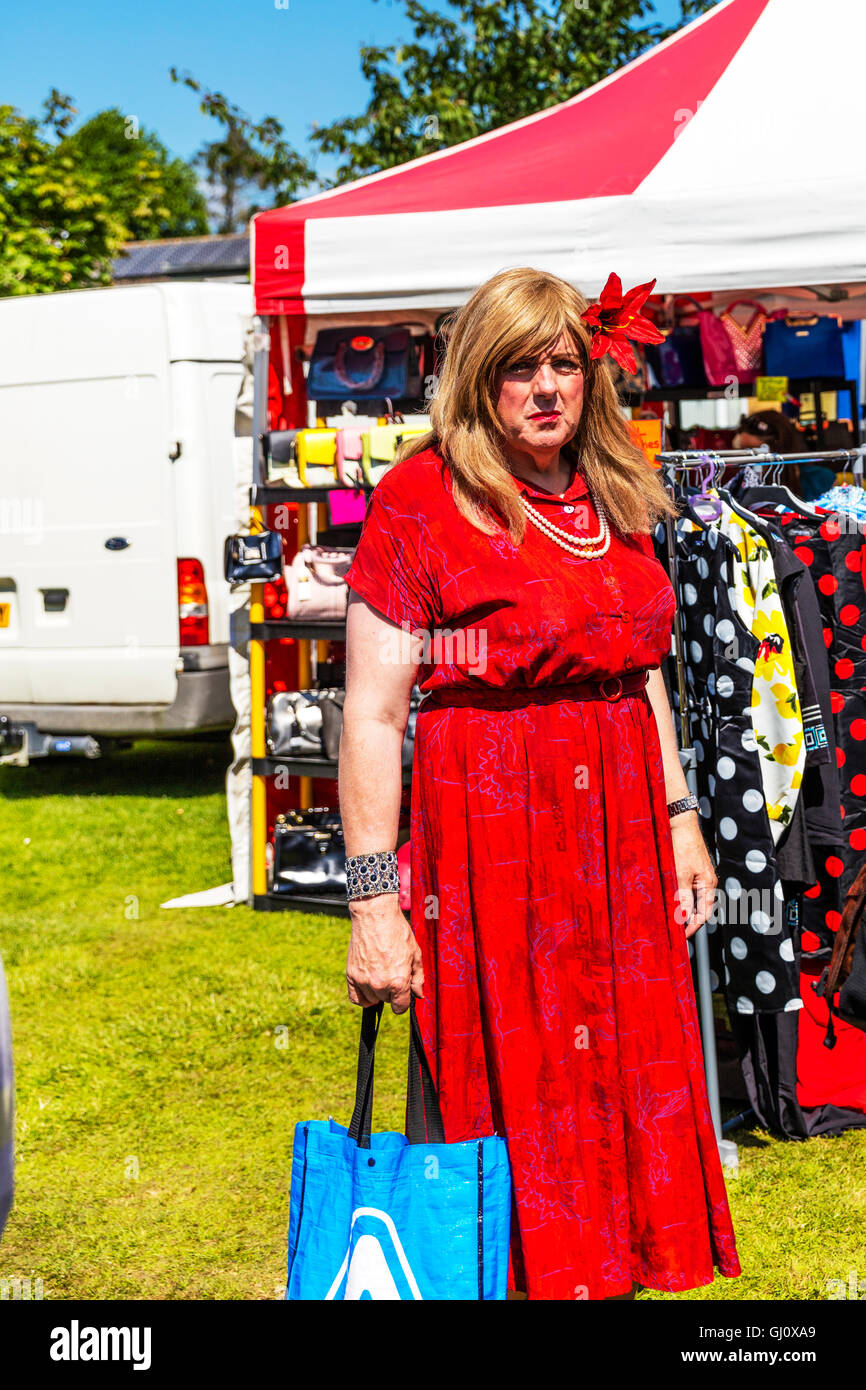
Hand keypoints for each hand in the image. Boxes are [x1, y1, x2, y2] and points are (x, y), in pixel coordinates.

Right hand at [346, 894, 424, 1013]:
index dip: (404, 1000)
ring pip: (372, 999)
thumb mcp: (415, 953)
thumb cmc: (397, 932)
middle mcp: (379, 984)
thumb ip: (418, 977)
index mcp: (398, 981)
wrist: (374, 915)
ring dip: (377, 991)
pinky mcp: (351, 974)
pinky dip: (362, 996)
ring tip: (381, 973)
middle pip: (387, 1001)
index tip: (404, 991)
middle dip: (392, 991)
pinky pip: (355, 998)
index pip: (401, 1007)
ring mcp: (363, 980)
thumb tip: (418, 995)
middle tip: (393, 971)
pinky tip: (368, 986)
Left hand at [669, 810, 717, 939]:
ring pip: (692, 899)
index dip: (693, 926)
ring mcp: (699, 876)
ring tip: (670, 918)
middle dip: (688, 920)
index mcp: (708, 884)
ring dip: (682, 909)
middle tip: (674, 930)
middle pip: (699, 908)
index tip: (682, 935)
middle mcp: (706, 882)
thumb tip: (684, 917)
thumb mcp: (680, 874)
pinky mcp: (690, 870)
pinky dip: (679, 897)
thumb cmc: (683, 845)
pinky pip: (687, 889)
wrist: (680, 823)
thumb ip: (682, 897)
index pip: (704, 913)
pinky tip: (669, 900)